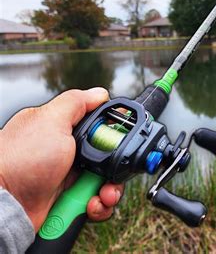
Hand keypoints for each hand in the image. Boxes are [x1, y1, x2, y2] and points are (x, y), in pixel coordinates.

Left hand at [0, 88, 124, 231]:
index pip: (101, 132)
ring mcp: (69, 180)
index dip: (113, 140)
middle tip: (107, 177)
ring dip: (108, 193)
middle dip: (115, 171)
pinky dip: (98, 208)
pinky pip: (96, 204)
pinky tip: (88, 206)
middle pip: (109, 160)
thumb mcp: (50, 120)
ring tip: (98, 197)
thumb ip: (76, 103)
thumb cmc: (18, 161)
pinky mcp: (70, 203)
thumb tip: (99, 93)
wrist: (4, 204)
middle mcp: (68, 156)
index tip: (118, 147)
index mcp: (63, 132)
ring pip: (106, 184)